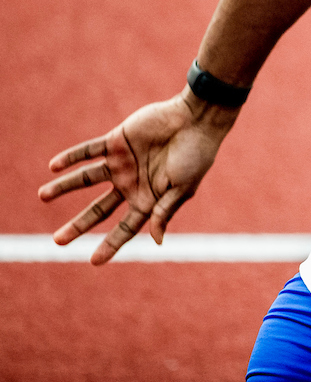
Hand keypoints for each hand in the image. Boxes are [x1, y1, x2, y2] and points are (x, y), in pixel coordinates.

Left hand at [38, 92, 235, 263]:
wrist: (197, 119)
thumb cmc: (196, 154)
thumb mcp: (182, 188)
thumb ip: (164, 211)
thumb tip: (156, 241)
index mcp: (149, 198)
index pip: (125, 227)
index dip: (110, 245)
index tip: (93, 262)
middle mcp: (131, 183)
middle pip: (98, 209)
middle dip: (78, 225)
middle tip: (58, 241)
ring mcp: (122, 162)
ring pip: (86, 179)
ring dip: (64, 187)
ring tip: (43, 195)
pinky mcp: (116, 141)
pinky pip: (88, 151)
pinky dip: (71, 158)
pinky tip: (54, 166)